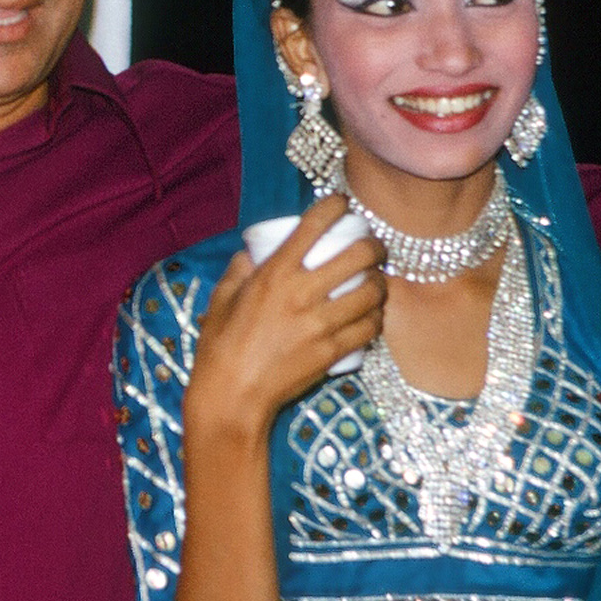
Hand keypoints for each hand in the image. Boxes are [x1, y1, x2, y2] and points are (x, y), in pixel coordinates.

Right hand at [184, 200, 382, 443]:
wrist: (232, 396)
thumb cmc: (220, 346)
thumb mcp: (222, 297)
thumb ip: (240, 268)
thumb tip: (254, 251)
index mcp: (274, 273)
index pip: (315, 225)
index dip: (335, 206)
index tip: (341, 204)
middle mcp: (302, 293)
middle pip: (360, 255)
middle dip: (374, 245)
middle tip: (373, 248)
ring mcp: (321, 324)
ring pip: (372, 292)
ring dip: (380, 283)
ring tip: (376, 282)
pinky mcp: (333, 352)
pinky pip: (369, 328)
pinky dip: (375, 318)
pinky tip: (371, 315)